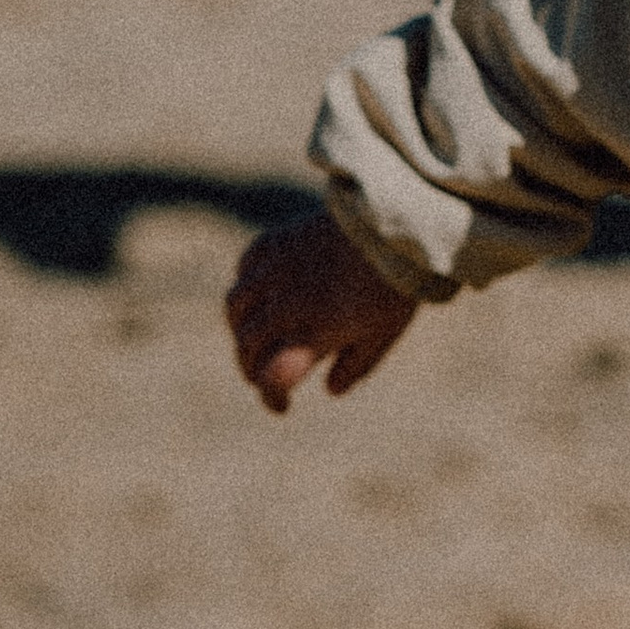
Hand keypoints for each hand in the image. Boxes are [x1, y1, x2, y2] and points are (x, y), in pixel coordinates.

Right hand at [227, 206, 419, 413]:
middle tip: (262, 376)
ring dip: (241, 329)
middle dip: (251, 369)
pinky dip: (247, 287)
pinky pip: (244, 270)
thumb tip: (330, 390)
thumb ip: (357, 365)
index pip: (273, 377)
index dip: (271, 397)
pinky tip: (261, 294)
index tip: (280, 406)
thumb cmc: (393, 282)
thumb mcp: (385, 332)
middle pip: (247, 347)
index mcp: (315, 333)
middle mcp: (286, 305)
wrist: (391, 222)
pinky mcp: (272, 243)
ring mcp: (274, 272)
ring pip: (235, 308)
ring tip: (255, 337)